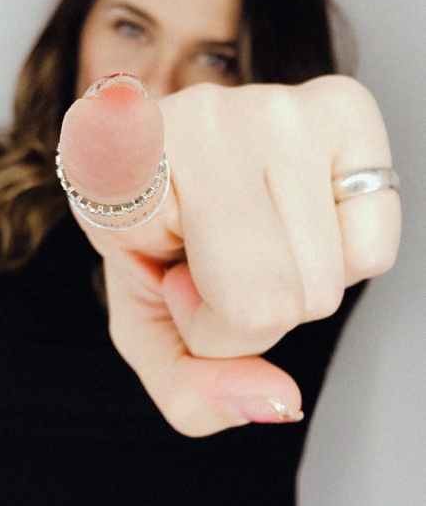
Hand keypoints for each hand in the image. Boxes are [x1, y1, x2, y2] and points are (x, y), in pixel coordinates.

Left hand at [57, 74, 399, 435]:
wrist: (168, 160)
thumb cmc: (149, 239)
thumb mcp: (143, 323)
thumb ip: (192, 388)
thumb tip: (284, 402)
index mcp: (130, 164)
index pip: (236, 305)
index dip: (206, 326)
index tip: (174, 277)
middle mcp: (206, 115)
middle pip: (287, 298)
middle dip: (250, 313)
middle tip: (211, 261)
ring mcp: (280, 103)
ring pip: (331, 278)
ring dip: (293, 285)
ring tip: (244, 237)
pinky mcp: (341, 104)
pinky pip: (374, 242)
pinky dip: (341, 255)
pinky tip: (290, 217)